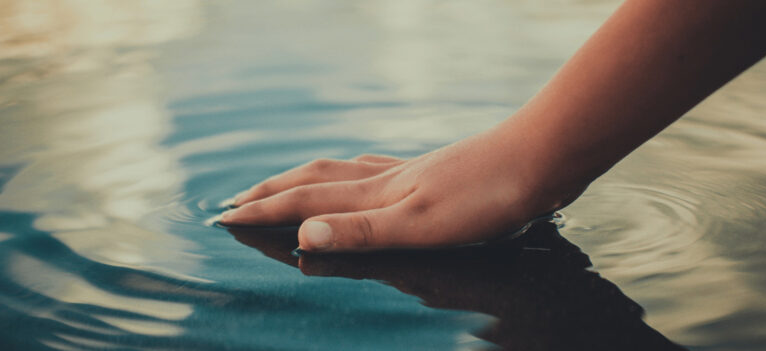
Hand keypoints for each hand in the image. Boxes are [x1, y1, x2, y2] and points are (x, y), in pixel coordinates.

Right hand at [220, 125, 585, 251]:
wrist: (541, 158)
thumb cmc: (488, 197)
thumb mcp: (422, 225)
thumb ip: (363, 231)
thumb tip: (302, 234)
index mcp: (377, 196)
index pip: (305, 203)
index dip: (264, 211)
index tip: (224, 217)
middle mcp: (385, 180)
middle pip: (314, 180)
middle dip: (272, 192)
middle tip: (238, 200)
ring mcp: (408, 172)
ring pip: (341, 172)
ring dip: (304, 180)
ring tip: (284, 183)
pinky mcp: (431, 172)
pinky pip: (373, 168)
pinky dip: (349, 172)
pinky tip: (362, 174)